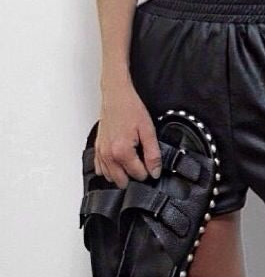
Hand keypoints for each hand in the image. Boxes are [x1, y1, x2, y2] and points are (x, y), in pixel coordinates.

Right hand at [94, 73, 161, 188]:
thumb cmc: (130, 108)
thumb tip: (155, 171)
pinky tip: (119, 160)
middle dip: (134, 174)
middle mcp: (108, 155)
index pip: (138, 175)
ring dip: (121, 173)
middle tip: (142, 160)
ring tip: (131, 159)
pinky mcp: (97, 149)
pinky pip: (100, 169)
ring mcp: (101, 153)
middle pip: (122, 181)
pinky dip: (109, 169)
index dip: (148, 170)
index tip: (151, 161)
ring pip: (110, 178)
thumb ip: (153, 154)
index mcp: (122, 152)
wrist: (116, 95)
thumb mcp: (148, 130)